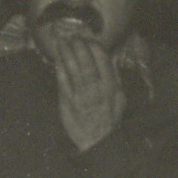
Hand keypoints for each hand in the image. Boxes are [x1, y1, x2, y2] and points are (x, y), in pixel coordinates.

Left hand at [45, 29, 125, 151]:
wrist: (97, 141)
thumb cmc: (109, 119)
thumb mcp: (120, 99)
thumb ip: (115, 80)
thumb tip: (110, 62)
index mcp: (110, 87)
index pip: (103, 62)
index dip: (95, 48)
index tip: (89, 38)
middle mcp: (95, 90)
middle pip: (86, 63)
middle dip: (79, 47)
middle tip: (73, 35)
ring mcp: (80, 96)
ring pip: (73, 70)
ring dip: (67, 54)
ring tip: (61, 41)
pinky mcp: (67, 102)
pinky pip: (62, 82)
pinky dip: (60, 69)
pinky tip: (57, 59)